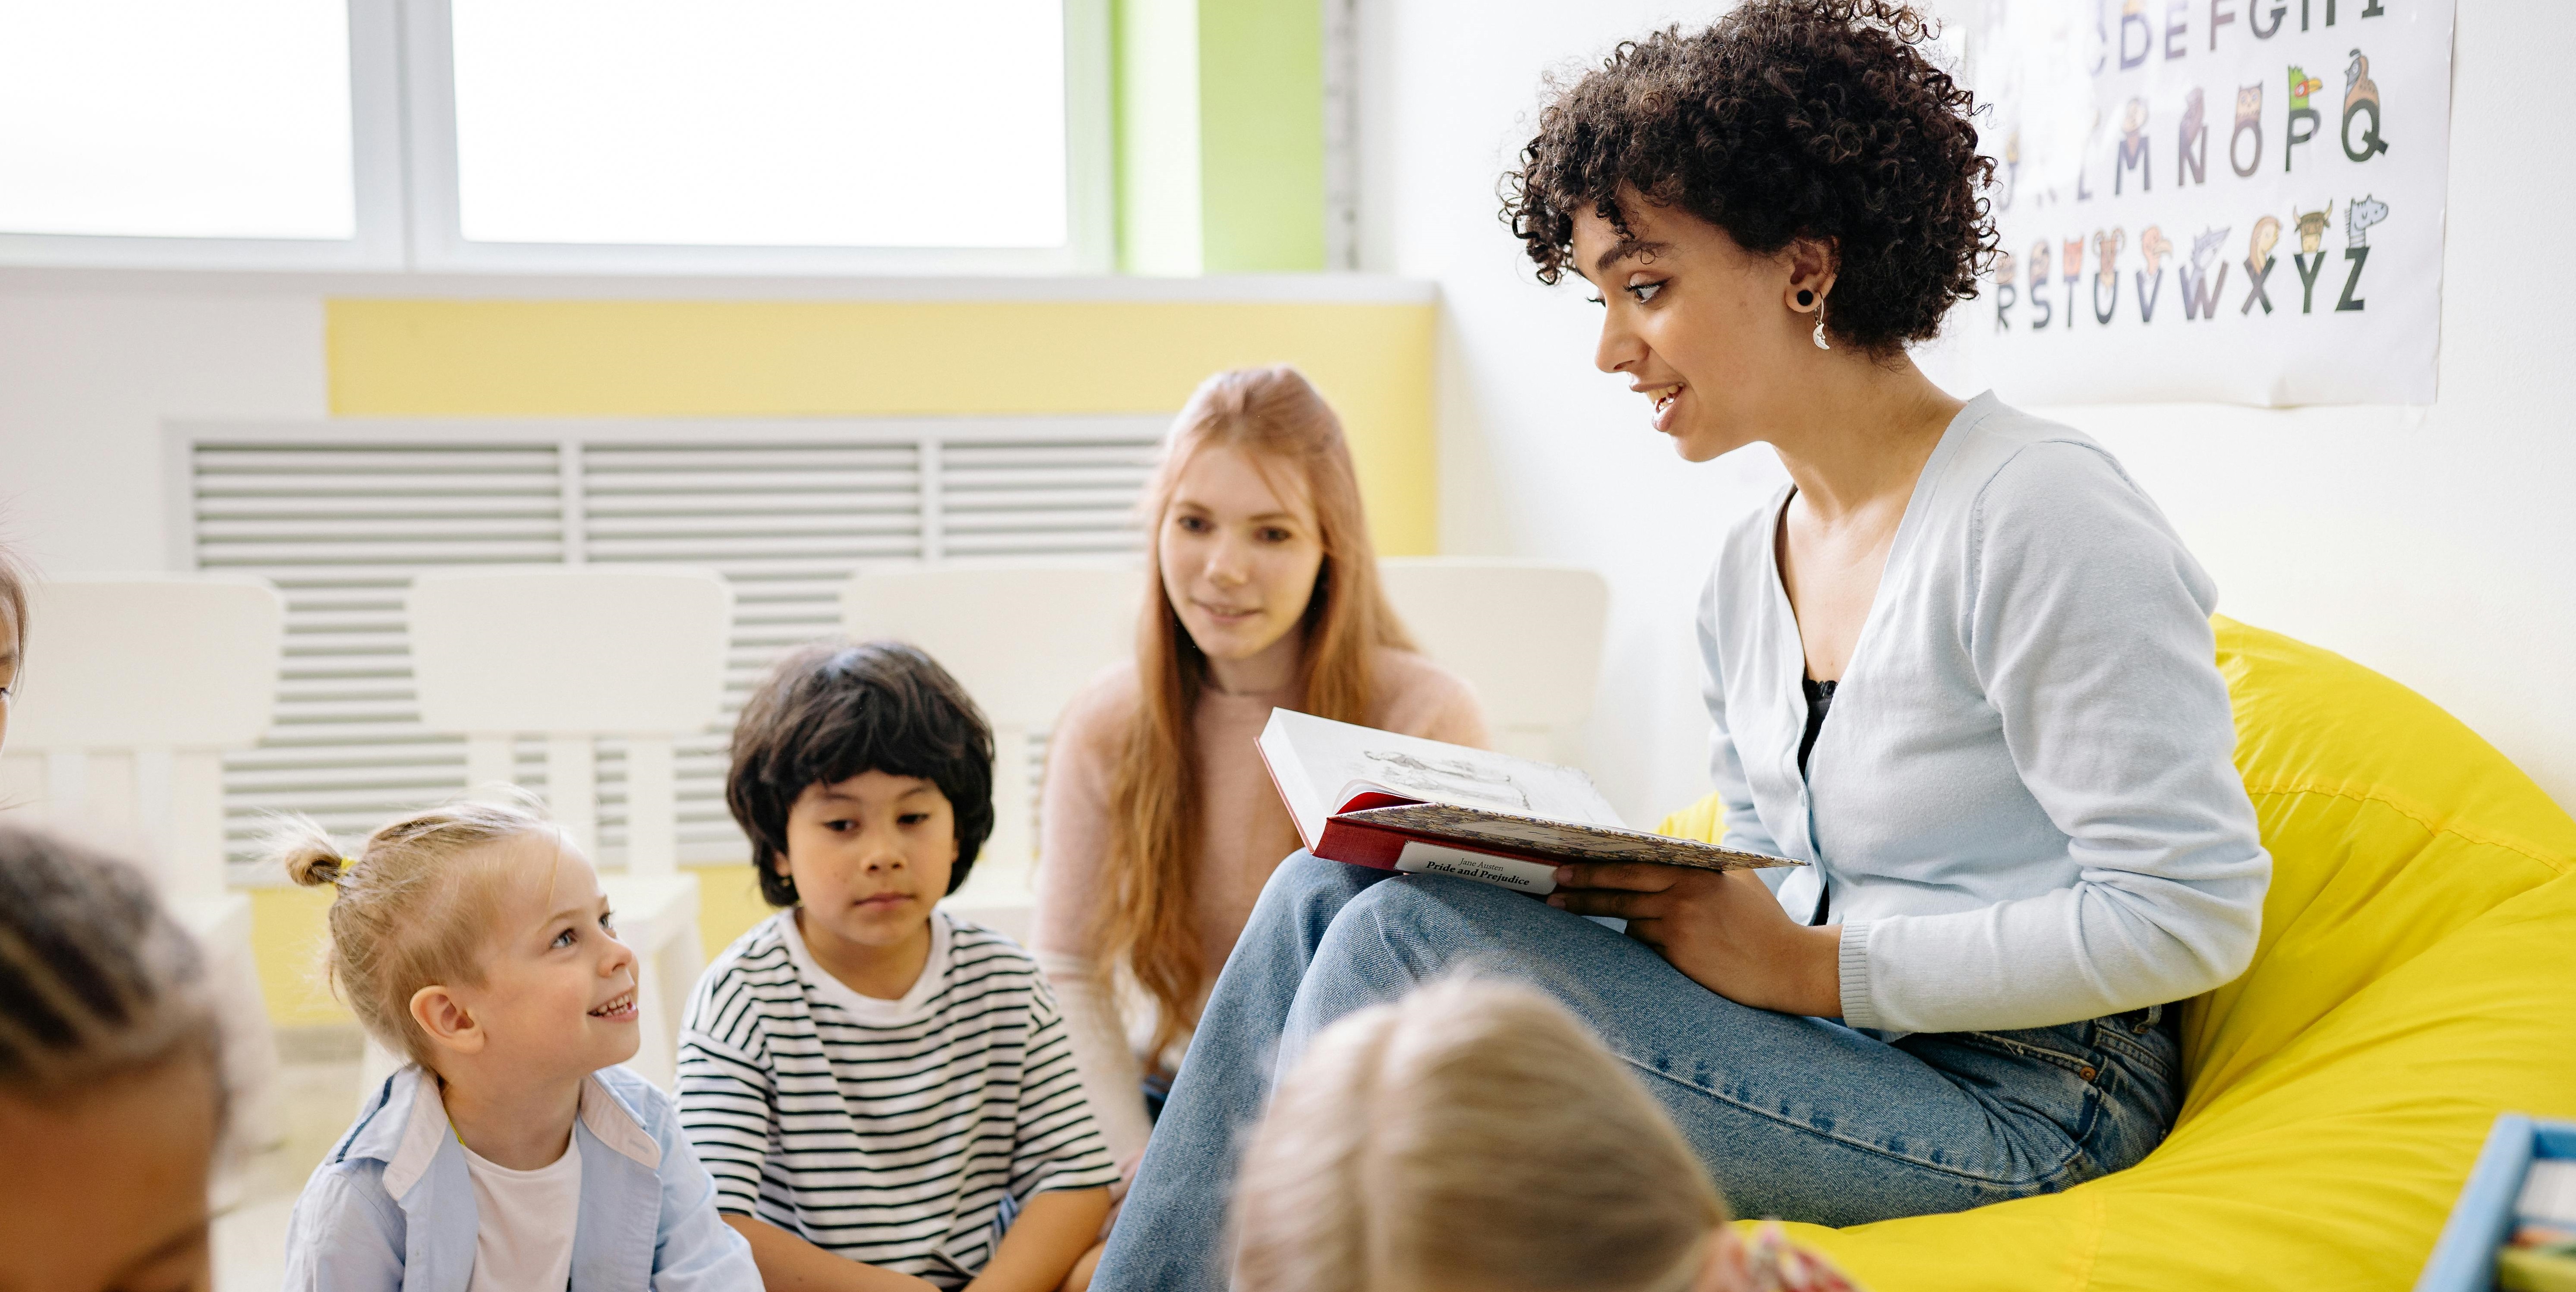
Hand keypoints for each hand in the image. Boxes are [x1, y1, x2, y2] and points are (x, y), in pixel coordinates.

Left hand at [1547, 864, 1842, 1016]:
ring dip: (1607, 915)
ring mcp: (1679, 927)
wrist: (1788, 966)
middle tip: (1553, 887)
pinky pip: (1645, 945)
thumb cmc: (1766, 923)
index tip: (1569, 864)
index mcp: (1696, 873)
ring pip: (1628, 919)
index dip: (1599, 865)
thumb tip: (1672, 852)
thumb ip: (1705, 867)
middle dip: (1581, 888)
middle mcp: (1683, 896)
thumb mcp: (1739, 880)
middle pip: (1619, 889)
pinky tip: (1646, 942)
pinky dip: (1641, 941)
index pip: (1635, 864)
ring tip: (1568, 910)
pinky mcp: (1679, 955)